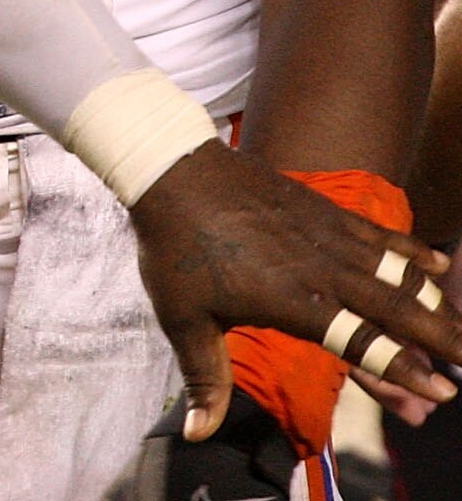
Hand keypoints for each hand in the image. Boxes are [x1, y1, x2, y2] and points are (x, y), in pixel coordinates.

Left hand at [131, 142, 461, 440]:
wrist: (169, 170)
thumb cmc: (174, 249)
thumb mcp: (183, 319)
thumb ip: (204, 378)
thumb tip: (196, 435)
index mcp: (292, 300)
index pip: (361, 342)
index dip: (403, 368)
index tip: (441, 389)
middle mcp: (320, 269)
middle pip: (394, 308)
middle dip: (439, 336)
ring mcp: (326, 236)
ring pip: (395, 272)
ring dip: (434, 299)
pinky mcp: (322, 209)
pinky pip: (377, 234)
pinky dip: (411, 251)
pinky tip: (439, 263)